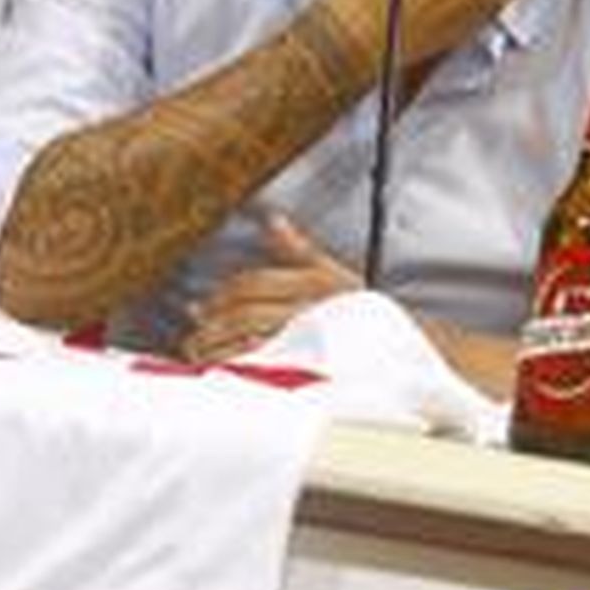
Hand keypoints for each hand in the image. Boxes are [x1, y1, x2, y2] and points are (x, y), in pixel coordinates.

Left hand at [182, 213, 358, 362]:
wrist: (395, 348)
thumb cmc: (361, 310)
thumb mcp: (334, 272)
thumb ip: (298, 248)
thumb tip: (272, 218)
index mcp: (311, 284)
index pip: (253, 284)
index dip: (222, 294)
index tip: (201, 307)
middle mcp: (307, 310)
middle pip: (245, 313)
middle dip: (213, 321)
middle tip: (194, 330)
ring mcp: (306, 341)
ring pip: (248, 341)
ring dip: (216, 346)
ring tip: (196, 350)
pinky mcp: (305, 369)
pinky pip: (263, 368)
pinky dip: (235, 368)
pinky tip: (220, 370)